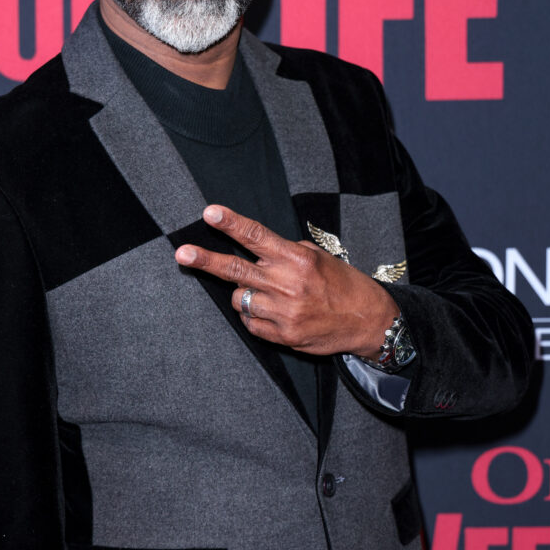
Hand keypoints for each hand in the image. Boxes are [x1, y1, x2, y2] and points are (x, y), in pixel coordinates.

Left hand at [174, 205, 398, 356]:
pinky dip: (254, 315)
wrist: (368, 321)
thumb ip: (287, 252)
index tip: (209, 213)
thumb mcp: (320, 257)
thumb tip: (256, 249)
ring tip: (266, 293)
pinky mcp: (283, 336)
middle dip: (205, 260)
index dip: (230, 223)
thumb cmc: (342, 284)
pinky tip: (272, 312)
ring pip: (239, 299)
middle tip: (182, 253)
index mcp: (296, 259)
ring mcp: (283, 313)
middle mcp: (287, 284)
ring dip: (244, 293)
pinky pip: (250, 323)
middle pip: (235, 269)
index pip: (256, 236)